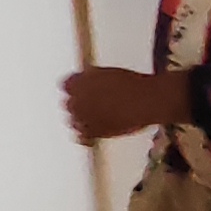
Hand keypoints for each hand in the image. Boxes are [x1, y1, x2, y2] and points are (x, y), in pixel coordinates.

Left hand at [64, 67, 191, 141]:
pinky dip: (86, 136)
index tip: (82, 90)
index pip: (65, 85)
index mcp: (78, 82)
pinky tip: (95, 133)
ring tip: (96, 118)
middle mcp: (76, 100)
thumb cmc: (131, 83)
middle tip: (92, 105)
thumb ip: (91, 78)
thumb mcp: (106, 73)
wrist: (146, 100)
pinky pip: (81, 137)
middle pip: (67, 104)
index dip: (74, 88)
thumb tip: (85, 80)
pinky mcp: (93, 133)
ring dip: (81, 120)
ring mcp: (83, 118)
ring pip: (73, 121)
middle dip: (77, 104)